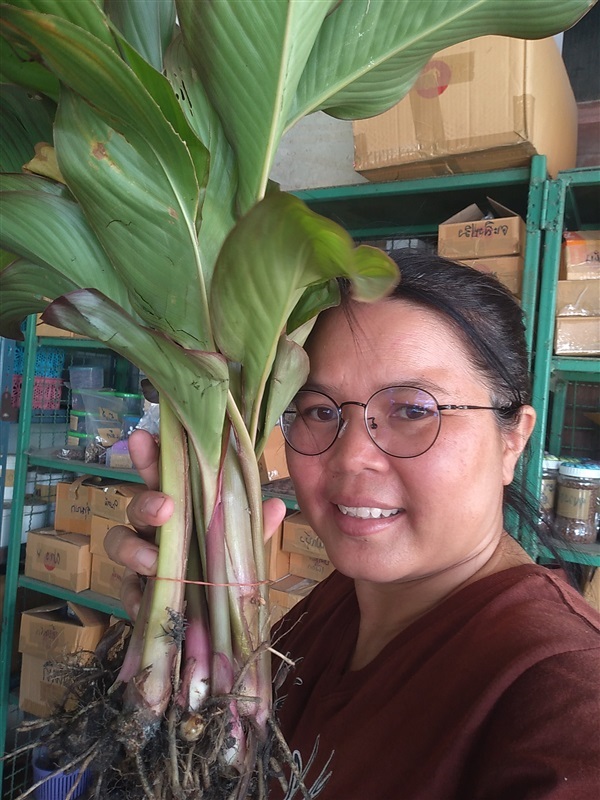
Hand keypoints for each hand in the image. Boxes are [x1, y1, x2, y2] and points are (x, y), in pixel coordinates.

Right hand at [104, 428, 286, 618]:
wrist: (209, 612)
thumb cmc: (219, 562)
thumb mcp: (240, 542)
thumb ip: (252, 526)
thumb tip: (276, 506)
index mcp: (178, 504)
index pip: (161, 474)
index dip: (149, 455)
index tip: (142, 437)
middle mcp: (154, 526)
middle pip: (137, 503)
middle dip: (146, 502)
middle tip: (164, 507)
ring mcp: (140, 556)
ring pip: (119, 541)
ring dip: (133, 548)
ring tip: (154, 562)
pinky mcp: (135, 589)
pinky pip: (124, 589)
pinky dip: (131, 596)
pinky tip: (141, 602)